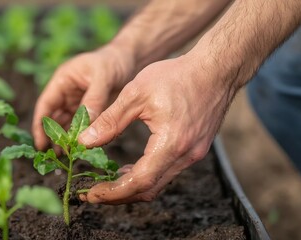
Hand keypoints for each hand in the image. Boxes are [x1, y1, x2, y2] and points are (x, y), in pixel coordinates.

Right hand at [32, 45, 135, 149]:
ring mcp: (77, 101)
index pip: (45, 105)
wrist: (130, 58)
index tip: (41, 144)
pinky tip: (81, 147)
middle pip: (54, 118)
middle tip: (57, 155)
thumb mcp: (103, 77)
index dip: (40, 125)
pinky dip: (80, 136)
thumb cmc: (113, 61)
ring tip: (66, 155)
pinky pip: (81, 125)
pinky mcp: (90, 109)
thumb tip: (86, 125)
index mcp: (62, 80)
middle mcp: (66, 92)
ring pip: (67, 123)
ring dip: (66, 139)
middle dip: (53, 136)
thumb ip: (94, 99)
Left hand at [78, 54, 234, 203]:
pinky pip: (167, 171)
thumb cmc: (177, 76)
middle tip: (93, 193)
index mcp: (171, 143)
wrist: (215, 69)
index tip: (91, 194)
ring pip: (158, 183)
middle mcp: (186, 155)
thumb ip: (110, 121)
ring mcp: (193, 154)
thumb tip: (85, 142)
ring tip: (106, 183)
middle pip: (149, 189)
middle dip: (118, 196)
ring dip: (132, 187)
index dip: (113, 193)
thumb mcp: (136, 93)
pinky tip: (130, 169)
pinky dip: (146, 176)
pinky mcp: (195, 149)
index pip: (140, 182)